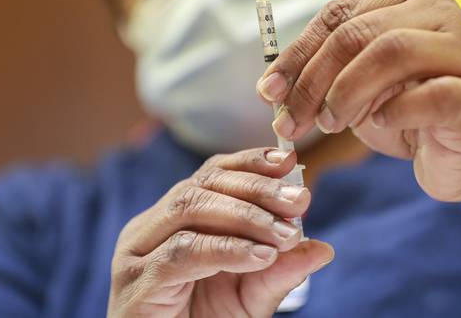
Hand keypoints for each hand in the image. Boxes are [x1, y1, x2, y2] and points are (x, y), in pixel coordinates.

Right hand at [107, 148, 333, 316]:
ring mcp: (137, 253)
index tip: (290, 162)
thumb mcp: (249, 298)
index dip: (250, 163)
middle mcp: (150, 229)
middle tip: (299, 199)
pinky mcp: (137, 283)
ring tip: (284, 232)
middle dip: (256, 187)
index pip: (211, 175)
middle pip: (202, 185)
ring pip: (190, 209)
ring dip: (244, 215)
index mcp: (173, 222)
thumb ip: (279, 271)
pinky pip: (182, 252)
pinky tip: (258, 255)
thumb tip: (324, 248)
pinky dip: (225, 249)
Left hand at [256, 0, 460, 202]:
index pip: (337, 14)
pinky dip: (394, 112)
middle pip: (357, 33)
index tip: (267, 93)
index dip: (295, 55)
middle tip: (292, 122)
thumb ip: (325, 72)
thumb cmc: (414, 111)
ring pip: (390, 51)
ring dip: (347, 93)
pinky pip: (428, 95)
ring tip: (332, 124)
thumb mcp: (361, 84)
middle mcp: (438, 9)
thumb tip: (270, 88)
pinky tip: (382, 124)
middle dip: (312, 82)